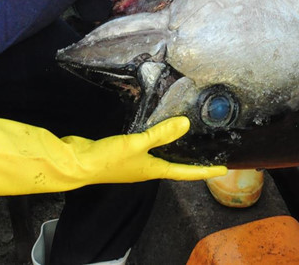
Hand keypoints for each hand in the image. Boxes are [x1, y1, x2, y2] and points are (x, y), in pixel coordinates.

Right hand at [0, 116, 225, 195]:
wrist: (74, 163)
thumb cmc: (106, 158)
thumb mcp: (136, 144)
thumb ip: (161, 134)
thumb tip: (186, 125)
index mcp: (153, 171)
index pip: (185, 173)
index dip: (204, 171)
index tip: (224, 169)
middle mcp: (146, 169)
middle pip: (175, 165)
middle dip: (192, 159)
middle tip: (211, 149)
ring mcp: (133, 161)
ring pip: (161, 155)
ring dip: (175, 148)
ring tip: (190, 137)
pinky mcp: (122, 151)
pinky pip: (146, 144)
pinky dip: (156, 138)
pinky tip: (158, 127)